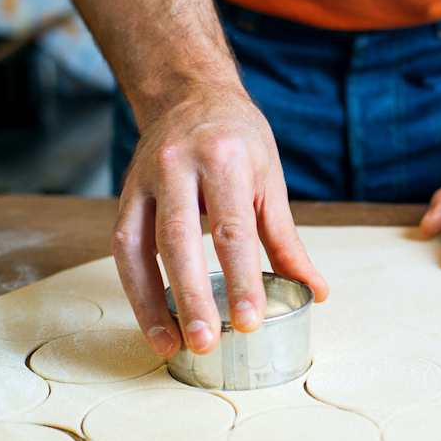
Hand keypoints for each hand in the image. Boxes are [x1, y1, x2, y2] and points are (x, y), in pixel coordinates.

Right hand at [113, 86, 327, 357]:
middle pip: (179, 240)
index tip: (249, 321)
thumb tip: (316, 291)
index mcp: (223, 158)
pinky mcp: (124, 195)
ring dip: (151, 303)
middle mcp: (177, 166)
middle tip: (207, 342)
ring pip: (138, 247)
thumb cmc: (238, 139)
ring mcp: (144, 180)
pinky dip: (136, 289)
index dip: (241, 278)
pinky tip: (155, 321)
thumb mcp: (269, 179)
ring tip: (172, 346)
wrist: (189, 93)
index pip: (232, 228)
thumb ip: (286, 240)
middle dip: (191, 296)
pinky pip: (124, 246)